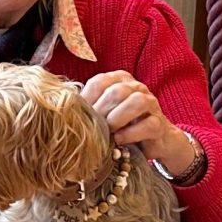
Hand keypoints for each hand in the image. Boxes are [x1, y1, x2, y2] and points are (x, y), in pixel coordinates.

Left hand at [80, 71, 201, 176]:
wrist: (151, 141)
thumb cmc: (120, 125)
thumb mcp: (102, 113)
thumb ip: (88, 107)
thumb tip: (63, 113)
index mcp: (119, 79)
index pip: (99, 82)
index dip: (87, 101)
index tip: (81, 118)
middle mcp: (136, 87)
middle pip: (116, 91)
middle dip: (102, 112)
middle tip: (94, 129)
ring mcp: (151, 104)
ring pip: (136, 102)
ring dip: (118, 119)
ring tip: (109, 133)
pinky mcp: (159, 124)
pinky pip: (147, 125)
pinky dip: (130, 134)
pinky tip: (120, 141)